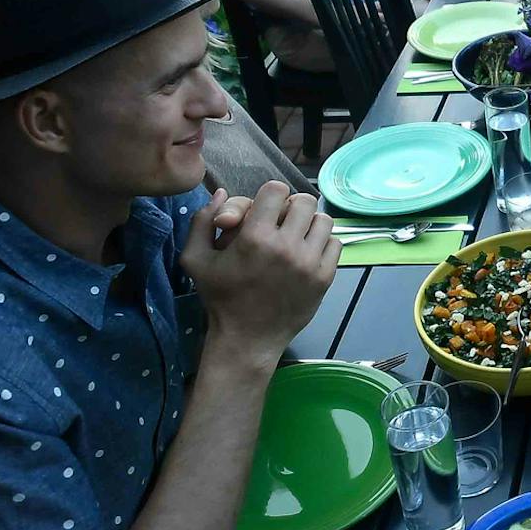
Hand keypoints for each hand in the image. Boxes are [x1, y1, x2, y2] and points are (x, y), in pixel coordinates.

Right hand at [181, 184, 338, 372]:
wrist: (247, 339)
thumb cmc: (220, 298)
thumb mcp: (195, 259)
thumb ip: (202, 220)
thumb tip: (221, 191)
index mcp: (254, 237)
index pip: (277, 189)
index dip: (269, 197)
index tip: (263, 212)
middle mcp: (286, 246)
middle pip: (304, 201)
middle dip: (290, 208)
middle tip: (280, 224)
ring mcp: (309, 263)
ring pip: (323, 220)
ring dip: (308, 224)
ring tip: (295, 238)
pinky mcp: (324, 278)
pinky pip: (335, 243)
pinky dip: (322, 244)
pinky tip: (306, 255)